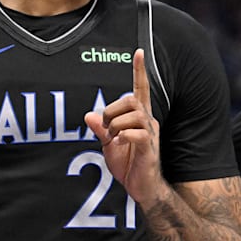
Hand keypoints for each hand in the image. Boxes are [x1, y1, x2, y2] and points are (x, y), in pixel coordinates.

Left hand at [84, 49, 165, 207]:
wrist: (143, 189)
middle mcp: (148, 123)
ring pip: (134, 114)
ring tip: (113, 137)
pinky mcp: (149, 149)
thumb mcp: (109, 146)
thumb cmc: (129, 165)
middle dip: (113, 109)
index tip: (138, 52)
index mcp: (139, 119)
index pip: (141, 90)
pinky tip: (119, 143)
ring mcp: (150, 135)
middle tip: (106, 126)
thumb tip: (89, 115)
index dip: (139, 71)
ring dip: (116, 123)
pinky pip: (137, 134)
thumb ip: (101, 130)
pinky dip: (123, 135)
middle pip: (132, 100)